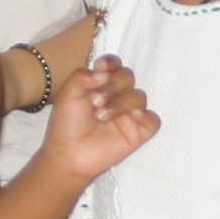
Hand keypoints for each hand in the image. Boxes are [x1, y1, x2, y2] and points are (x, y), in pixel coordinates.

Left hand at [35, 55, 157, 182]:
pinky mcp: (137, 133)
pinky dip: (146, 116)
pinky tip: (132, 117)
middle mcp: (117, 96)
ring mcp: (128, 115)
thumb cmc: (66, 125)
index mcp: (101, 85)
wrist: (67, 155)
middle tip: (95, 101)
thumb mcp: (66, 95)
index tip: (100, 68)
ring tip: (101, 116)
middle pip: (128, 77)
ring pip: (139, 96)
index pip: (114, 65)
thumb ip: (81, 77)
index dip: (111, 63)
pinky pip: (153, 120)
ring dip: (122, 103)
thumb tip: (103, 74)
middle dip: (113, 85)